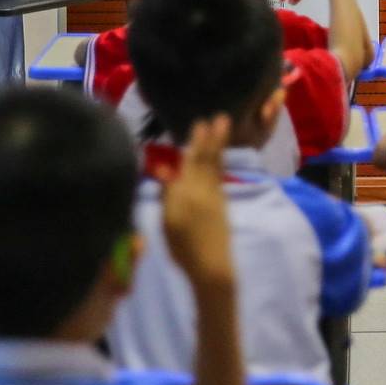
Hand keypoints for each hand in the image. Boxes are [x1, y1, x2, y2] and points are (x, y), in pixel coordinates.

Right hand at [156, 115, 235, 292]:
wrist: (211, 267)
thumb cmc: (183, 248)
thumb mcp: (168, 222)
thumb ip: (168, 194)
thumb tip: (163, 169)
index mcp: (187, 193)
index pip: (191, 162)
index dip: (196, 143)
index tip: (201, 122)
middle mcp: (203, 190)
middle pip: (207, 159)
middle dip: (212, 138)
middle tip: (220, 117)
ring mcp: (215, 196)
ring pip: (215, 165)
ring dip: (218, 145)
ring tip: (223, 128)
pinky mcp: (221, 205)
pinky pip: (219, 175)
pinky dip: (219, 162)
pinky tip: (218, 157)